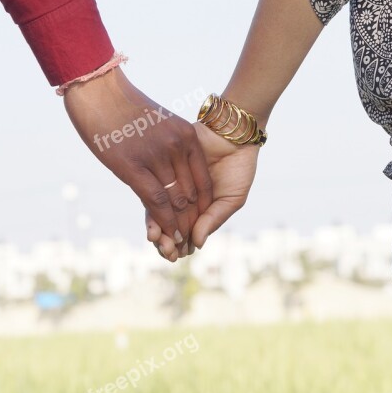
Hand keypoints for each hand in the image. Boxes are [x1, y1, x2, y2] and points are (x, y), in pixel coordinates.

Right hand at [64, 67, 212, 253]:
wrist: (98, 89)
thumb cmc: (124, 106)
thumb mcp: (158, 125)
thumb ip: (170, 148)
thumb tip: (172, 171)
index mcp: (186, 136)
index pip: (202, 180)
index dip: (203, 206)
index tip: (200, 222)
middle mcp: (176, 147)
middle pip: (191, 194)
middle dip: (191, 221)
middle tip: (191, 242)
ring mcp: (156, 157)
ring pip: (175, 202)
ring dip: (177, 227)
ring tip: (178, 245)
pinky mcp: (132, 167)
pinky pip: (155, 202)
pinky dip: (163, 222)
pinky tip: (165, 235)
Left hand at [147, 122, 258, 258]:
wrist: (234, 136)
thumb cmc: (238, 168)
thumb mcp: (231, 199)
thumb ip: (213, 219)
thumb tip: (196, 244)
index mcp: (197, 209)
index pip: (183, 231)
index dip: (178, 245)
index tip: (176, 256)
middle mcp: (181, 199)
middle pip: (166, 223)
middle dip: (163, 240)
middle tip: (165, 251)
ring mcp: (171, 184)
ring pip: (158, 209)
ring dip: (156, 227)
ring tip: (155, 239)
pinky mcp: (164, 168)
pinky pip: (155, 189)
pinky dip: (153, 205)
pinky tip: (153, 216)